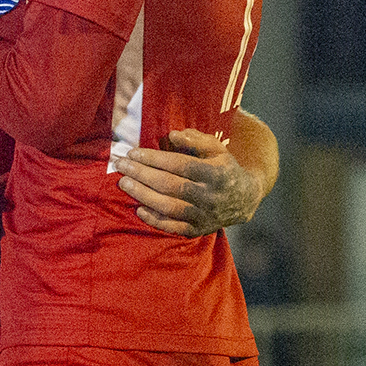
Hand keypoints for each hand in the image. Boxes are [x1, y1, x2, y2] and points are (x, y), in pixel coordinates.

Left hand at [116, 128, 265, 237]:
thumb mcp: (217, 149)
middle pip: (171, 185)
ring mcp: (204, 215)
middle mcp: (210, 196)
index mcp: (215, 173)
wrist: (245, 199)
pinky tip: (138, 209)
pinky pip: (174, 227)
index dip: (155, 159)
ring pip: (169, 207)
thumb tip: (172, 135)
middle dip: (142, 174)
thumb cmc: (224, 168)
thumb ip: (196, 140)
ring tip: (124, 183)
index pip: (180, 165)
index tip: (134, 153)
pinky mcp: (199, 229)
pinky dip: (155, 220)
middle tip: (121, 165)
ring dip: (143, 195)